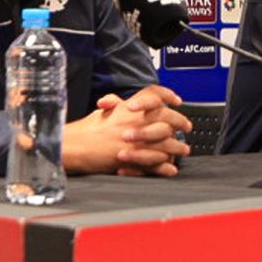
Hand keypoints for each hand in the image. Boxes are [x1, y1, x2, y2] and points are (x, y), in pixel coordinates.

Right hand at [66, 85, 191, 175]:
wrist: (75, 147)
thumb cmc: (85, 131)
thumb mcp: (102, 113)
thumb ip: (115, 107)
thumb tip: (118, 102)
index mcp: (128, 108)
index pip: (153, 94)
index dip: (167, 95)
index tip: (176, 100)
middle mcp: (135, 121)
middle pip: (166, 117)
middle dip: (180, 122)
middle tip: (186, 126)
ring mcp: (136, 140)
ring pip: (166, 141)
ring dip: (177, 146)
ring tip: (183, 150)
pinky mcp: (134, 158)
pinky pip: (156, 162)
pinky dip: (165, 166)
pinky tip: (171, 168)